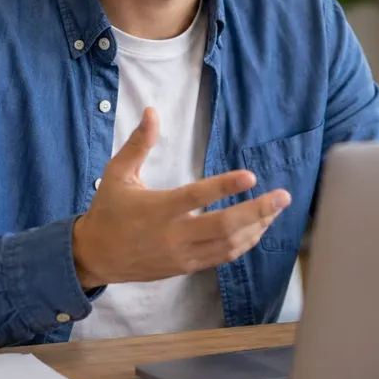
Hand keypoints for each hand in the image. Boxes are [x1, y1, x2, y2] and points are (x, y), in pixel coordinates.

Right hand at [71, 107, 291, 288]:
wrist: (95, 256)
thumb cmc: (108, 210)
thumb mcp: (117, 173)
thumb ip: (138, 144)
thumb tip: (152, 111)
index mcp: (157, 209)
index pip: (197, 196)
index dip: (225, 186)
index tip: (251, 176)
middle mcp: (173, 235)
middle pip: (223, 226)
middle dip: (258, 211)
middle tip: (283, 197)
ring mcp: (182, 255)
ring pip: (228, 245)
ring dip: (256, 227)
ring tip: (275, 210)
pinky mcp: (185, 267)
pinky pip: (222, 257)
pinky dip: (243, 244)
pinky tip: (257, 228)